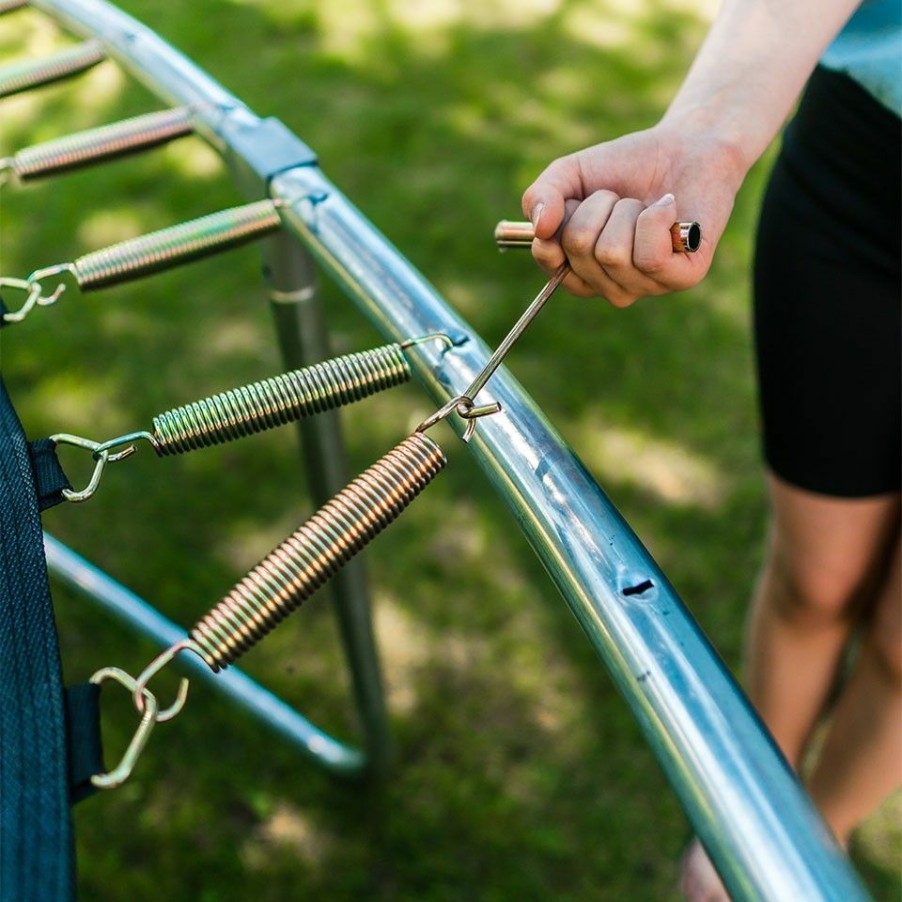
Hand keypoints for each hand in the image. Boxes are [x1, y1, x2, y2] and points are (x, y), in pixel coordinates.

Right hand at [521, 121, 743, 305]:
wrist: (687, 147)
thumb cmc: (627, 167)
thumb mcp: (570, 174)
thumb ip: (540, 195)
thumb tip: (540, 229)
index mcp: (580, 271)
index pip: (548, 256)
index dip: (560, 217)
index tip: (578, 200)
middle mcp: (610, 287)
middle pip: (579, 247)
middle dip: (599, 205)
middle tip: (621, 199)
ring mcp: (645, 287)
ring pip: (612, 252)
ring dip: (627, 210)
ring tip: (645, 206)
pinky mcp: (682, 278)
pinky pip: (649, 256)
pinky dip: (656, 216)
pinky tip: (669, 208)